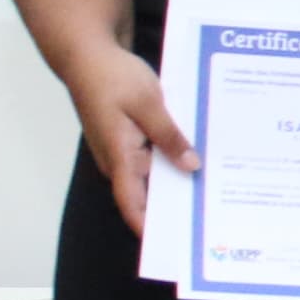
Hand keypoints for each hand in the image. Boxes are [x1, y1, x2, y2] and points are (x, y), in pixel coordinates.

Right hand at [69, 44, 196, 237]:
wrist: (87, 55)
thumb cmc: (111, 76)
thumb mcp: (148, 103)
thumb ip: (169, 136)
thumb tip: (191, 166)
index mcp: (118, 156)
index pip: (131, 204)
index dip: (148, 227)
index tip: (170, 244)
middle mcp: (118, 160)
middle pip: (146, 195)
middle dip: (174, 207)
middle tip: (209, 218)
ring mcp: (122, 151)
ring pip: (151, 176)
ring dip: (176, 182)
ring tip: (212, 192)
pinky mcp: (128, 139)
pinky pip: (152, 158)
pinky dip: (172, 160)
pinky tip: (198, 159)